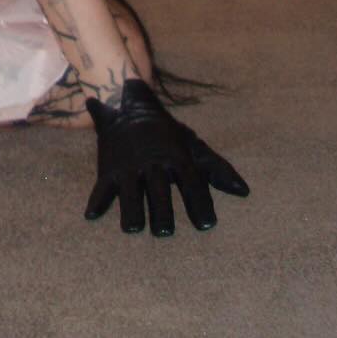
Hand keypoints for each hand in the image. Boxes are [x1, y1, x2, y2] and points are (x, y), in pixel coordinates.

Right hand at [85, 80, 248, 235]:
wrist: (129, 106)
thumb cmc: (169, 136)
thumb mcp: (194, 147)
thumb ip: (217, 169)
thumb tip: (243, 191)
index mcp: (177, 159)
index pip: (191, 183)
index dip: (199, 203)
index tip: (206, 224)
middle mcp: (153, 164)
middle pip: (158, 190)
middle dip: (161, 210)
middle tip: (164, 231)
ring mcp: (129, 167)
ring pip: (129, 191)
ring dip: (130, 209)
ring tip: (132, 228)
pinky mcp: (109, 170)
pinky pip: (101, 187)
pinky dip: (96, 201)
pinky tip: (92, 216)